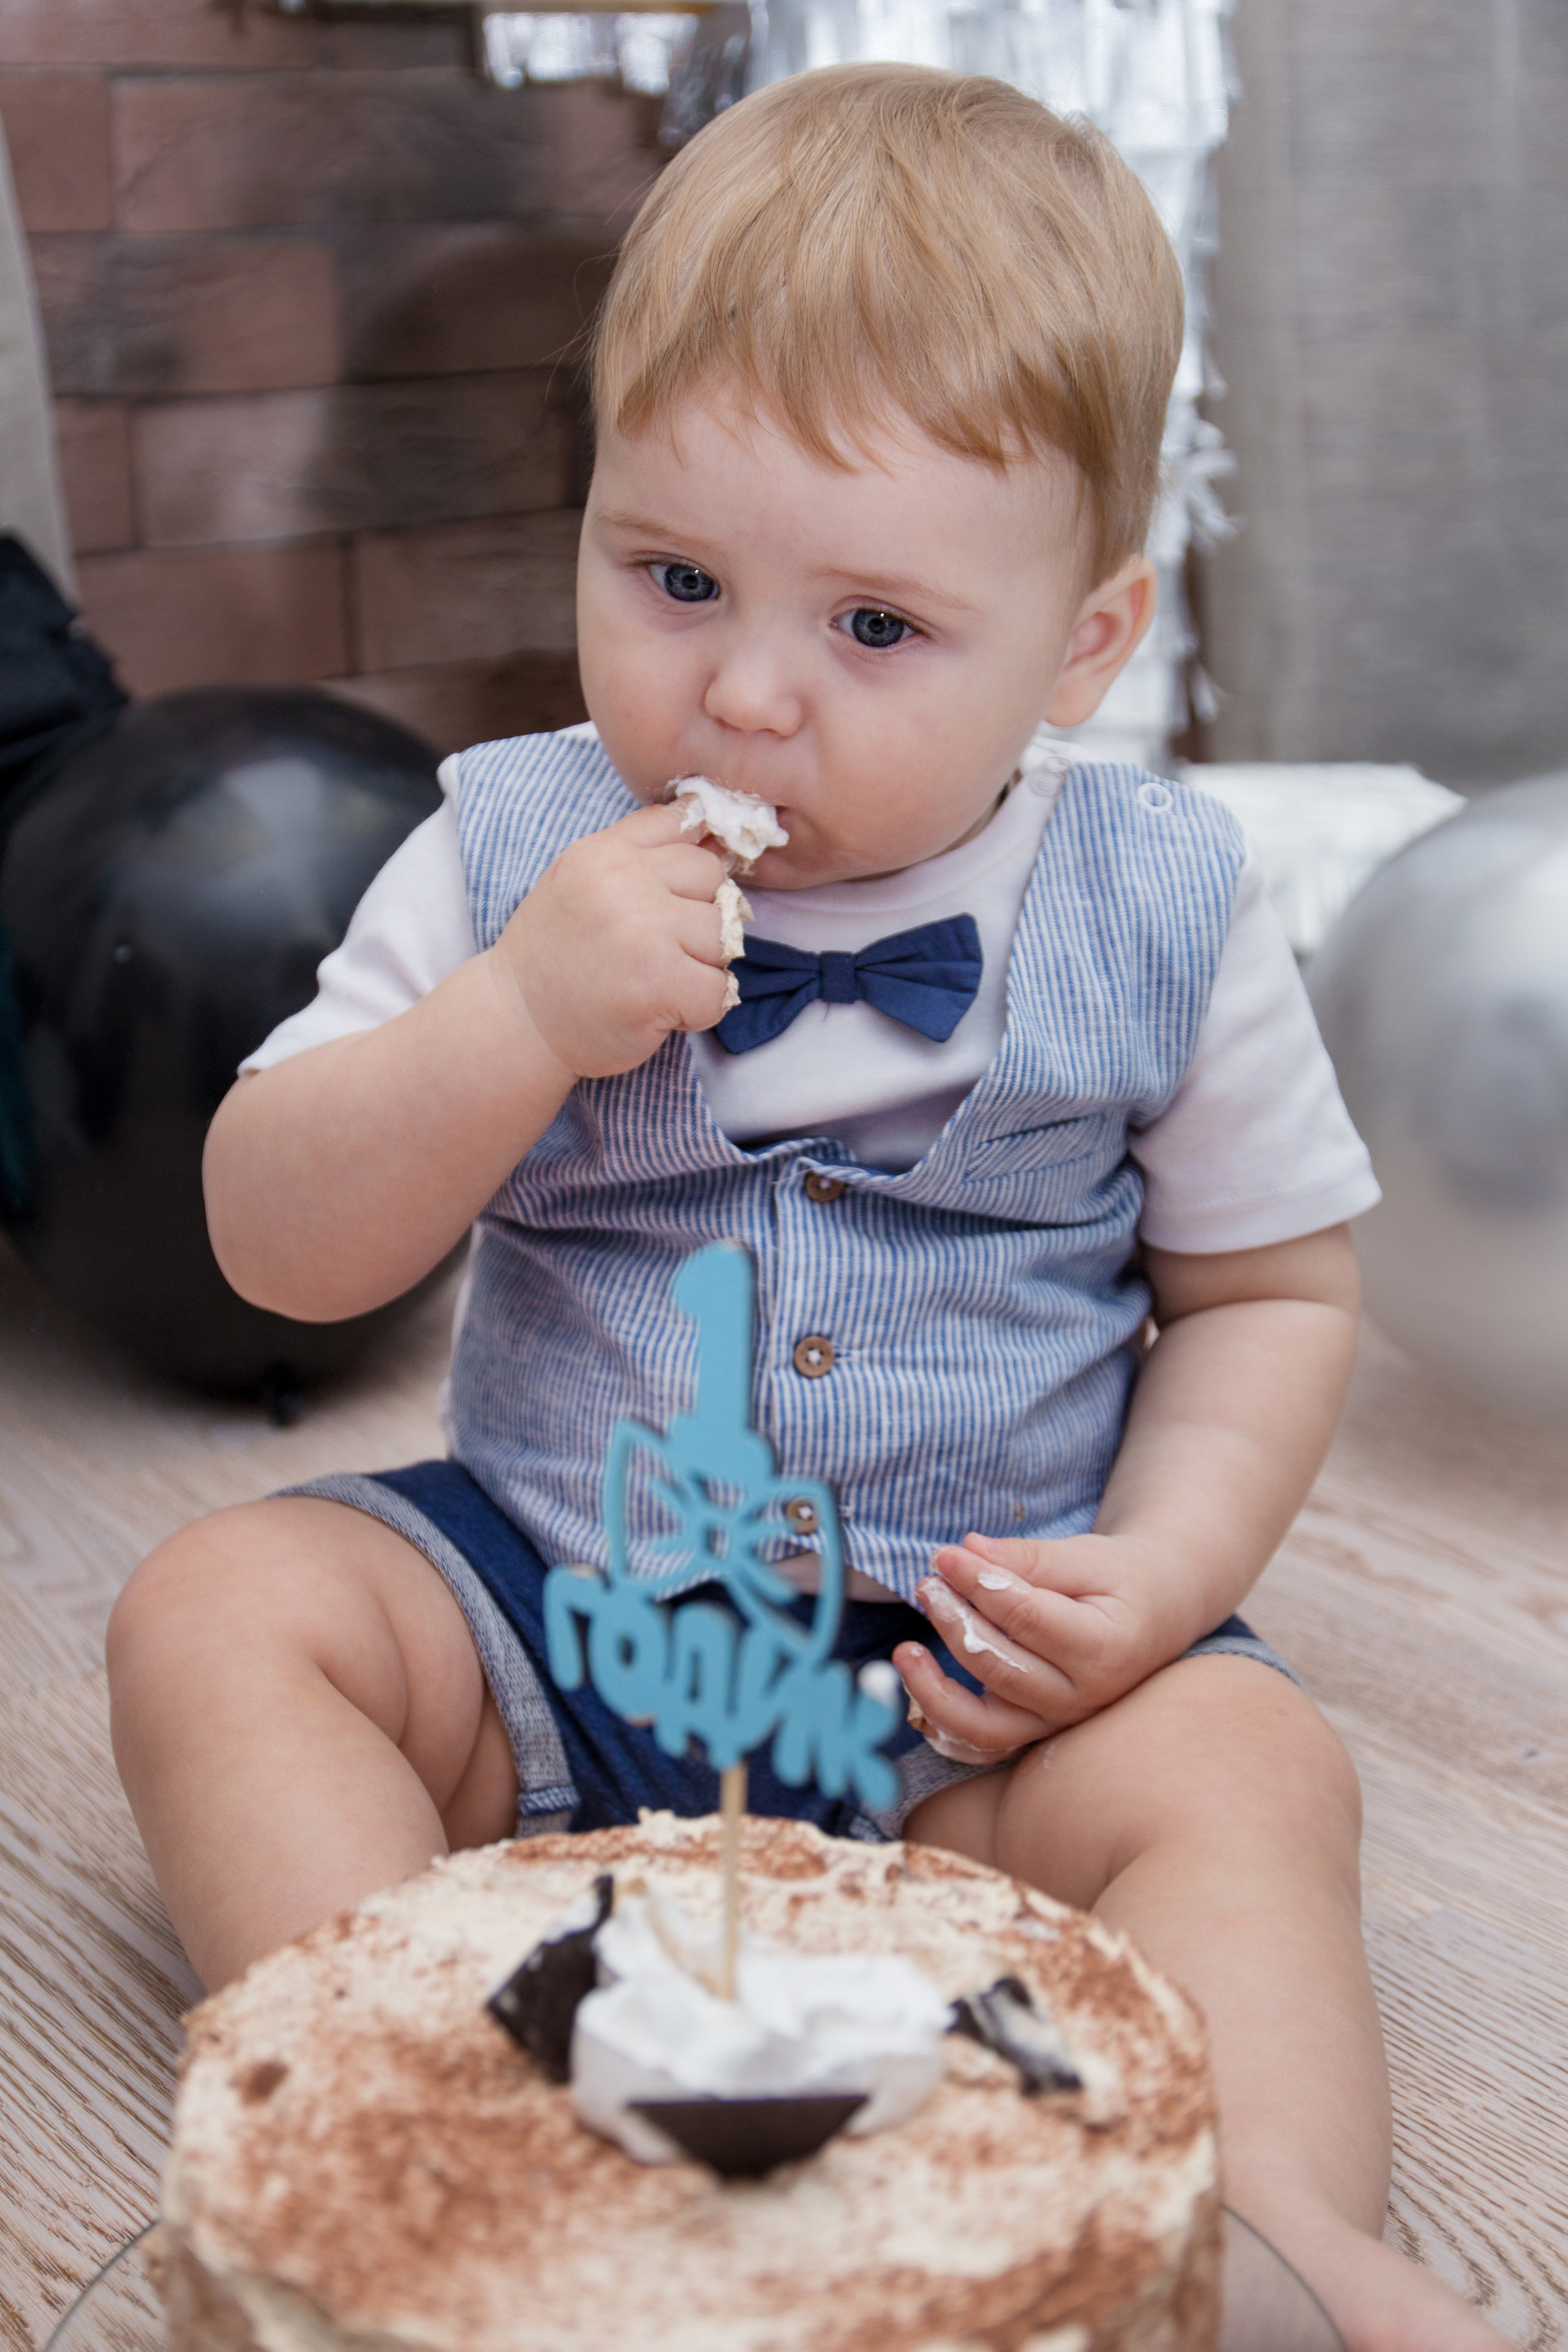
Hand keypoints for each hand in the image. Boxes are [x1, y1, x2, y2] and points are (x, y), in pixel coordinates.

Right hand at [491, 803, 731, 1078]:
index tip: (674, 896)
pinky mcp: (662, 983)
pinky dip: (700, 1009)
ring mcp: (646, 931)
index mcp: (605, 851)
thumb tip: (715, 834)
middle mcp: (625, 882)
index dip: (691, 864)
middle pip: (713, 879)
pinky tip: (662, 1010)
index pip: (684, 821)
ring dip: (701, 967)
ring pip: (724, 937)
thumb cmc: (555, 955)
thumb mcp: (581, 881)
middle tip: (658, 949)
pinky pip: (721, 990)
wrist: (518, 1023)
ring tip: (655, 980)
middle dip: (698, 917)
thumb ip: (638, 854)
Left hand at [893, 1530, 1172, 1764]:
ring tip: (906, 1649)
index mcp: (1104, 1648)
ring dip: (935, 1690)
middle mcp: (1082, 1698)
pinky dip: (945, 1730)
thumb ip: (1026, 1558)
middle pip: (1001, 1667)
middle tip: (927, 1583)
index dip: (978, 1584)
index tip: (945, 1555)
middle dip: (954, 1622)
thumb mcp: (1085, 1556)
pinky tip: (918, 1693)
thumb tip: (966, 1550)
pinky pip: (983, 1746)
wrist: (1153, 1614)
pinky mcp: (1035, 1733)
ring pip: (985, 1725)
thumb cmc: (1118, 1579)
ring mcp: (1057, 1722)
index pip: (1027, 1618)